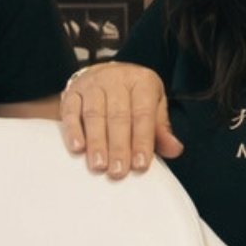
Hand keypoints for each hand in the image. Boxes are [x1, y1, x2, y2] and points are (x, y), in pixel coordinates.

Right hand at [59, 62, 182, 178]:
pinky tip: (77, 148)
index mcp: (141, 81)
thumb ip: (161, 129)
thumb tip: (174, 149)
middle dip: (119, 146)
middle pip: (118, 115)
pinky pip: (71, 111)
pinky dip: (73, 130)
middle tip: (118, 171)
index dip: (142, 140)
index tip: (140, 164)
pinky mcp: (73, 91)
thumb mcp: (153, 106)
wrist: (107, 73)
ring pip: (94, 114)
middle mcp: (116, 79)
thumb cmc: (133, 96)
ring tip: (99, 165)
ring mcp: (93, 84)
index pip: (143, 113)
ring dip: (96, 142)